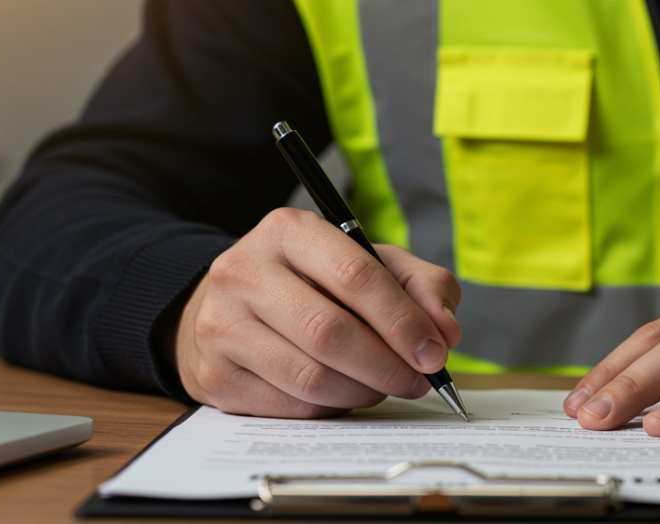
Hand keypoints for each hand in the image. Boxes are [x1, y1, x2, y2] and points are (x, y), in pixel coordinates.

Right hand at [170, 208, 460, 417]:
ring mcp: (220, 325)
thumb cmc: (314, 284)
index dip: (402, 321)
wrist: (230, 306)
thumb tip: (446, 332)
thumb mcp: (371, 264)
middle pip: (330, 332)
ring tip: (382, 386)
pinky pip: (289, 407)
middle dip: (387, 365)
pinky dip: (330, 408)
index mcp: (288, 232)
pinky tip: (341, 393)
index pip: (355, 275)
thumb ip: (421, 286)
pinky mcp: (214, 375)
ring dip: (362, 392)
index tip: (435, 353)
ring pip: (310, 377)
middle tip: (417, 381)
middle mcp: (244, 271)